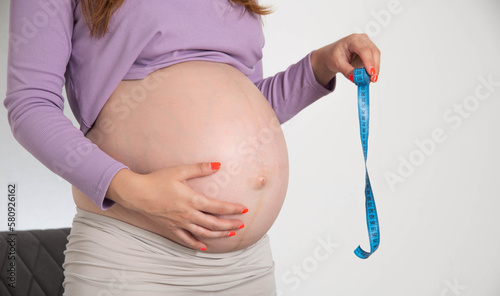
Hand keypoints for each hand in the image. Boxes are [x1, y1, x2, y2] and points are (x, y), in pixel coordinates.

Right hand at [107, 162, 247, 250]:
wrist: (137, 193)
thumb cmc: (158, 180)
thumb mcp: (180, 171)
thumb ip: (200, 168)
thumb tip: (218, 164)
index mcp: (192, 200)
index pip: (218, 207)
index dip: (233, 209)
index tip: (244, 210)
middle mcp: (188, 214)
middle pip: (214, 223)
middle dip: (230, 225)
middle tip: (242, 225)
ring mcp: (179, 223)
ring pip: (203, 233)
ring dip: (218, 235)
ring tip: (230, 234)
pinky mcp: (171, 228)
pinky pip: (186, 239)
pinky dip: (197, 244)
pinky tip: (205, 246)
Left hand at [310, 33, 380, 85]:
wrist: (333, 55)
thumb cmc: (334, 56)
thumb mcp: (337, 64)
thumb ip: (347, 71)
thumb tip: (355, 78)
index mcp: (352, 39)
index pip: (364, 50)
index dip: (369, 62)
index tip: (371, 73)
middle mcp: (362, 39)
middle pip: (373, 52)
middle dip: (374, 67)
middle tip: (372, 79)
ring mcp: (367, 43)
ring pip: (376, 56)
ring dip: (375, 68)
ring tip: (370, 80)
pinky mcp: (370, 50)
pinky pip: (375, 59)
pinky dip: (373, 68)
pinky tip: (369, 76)